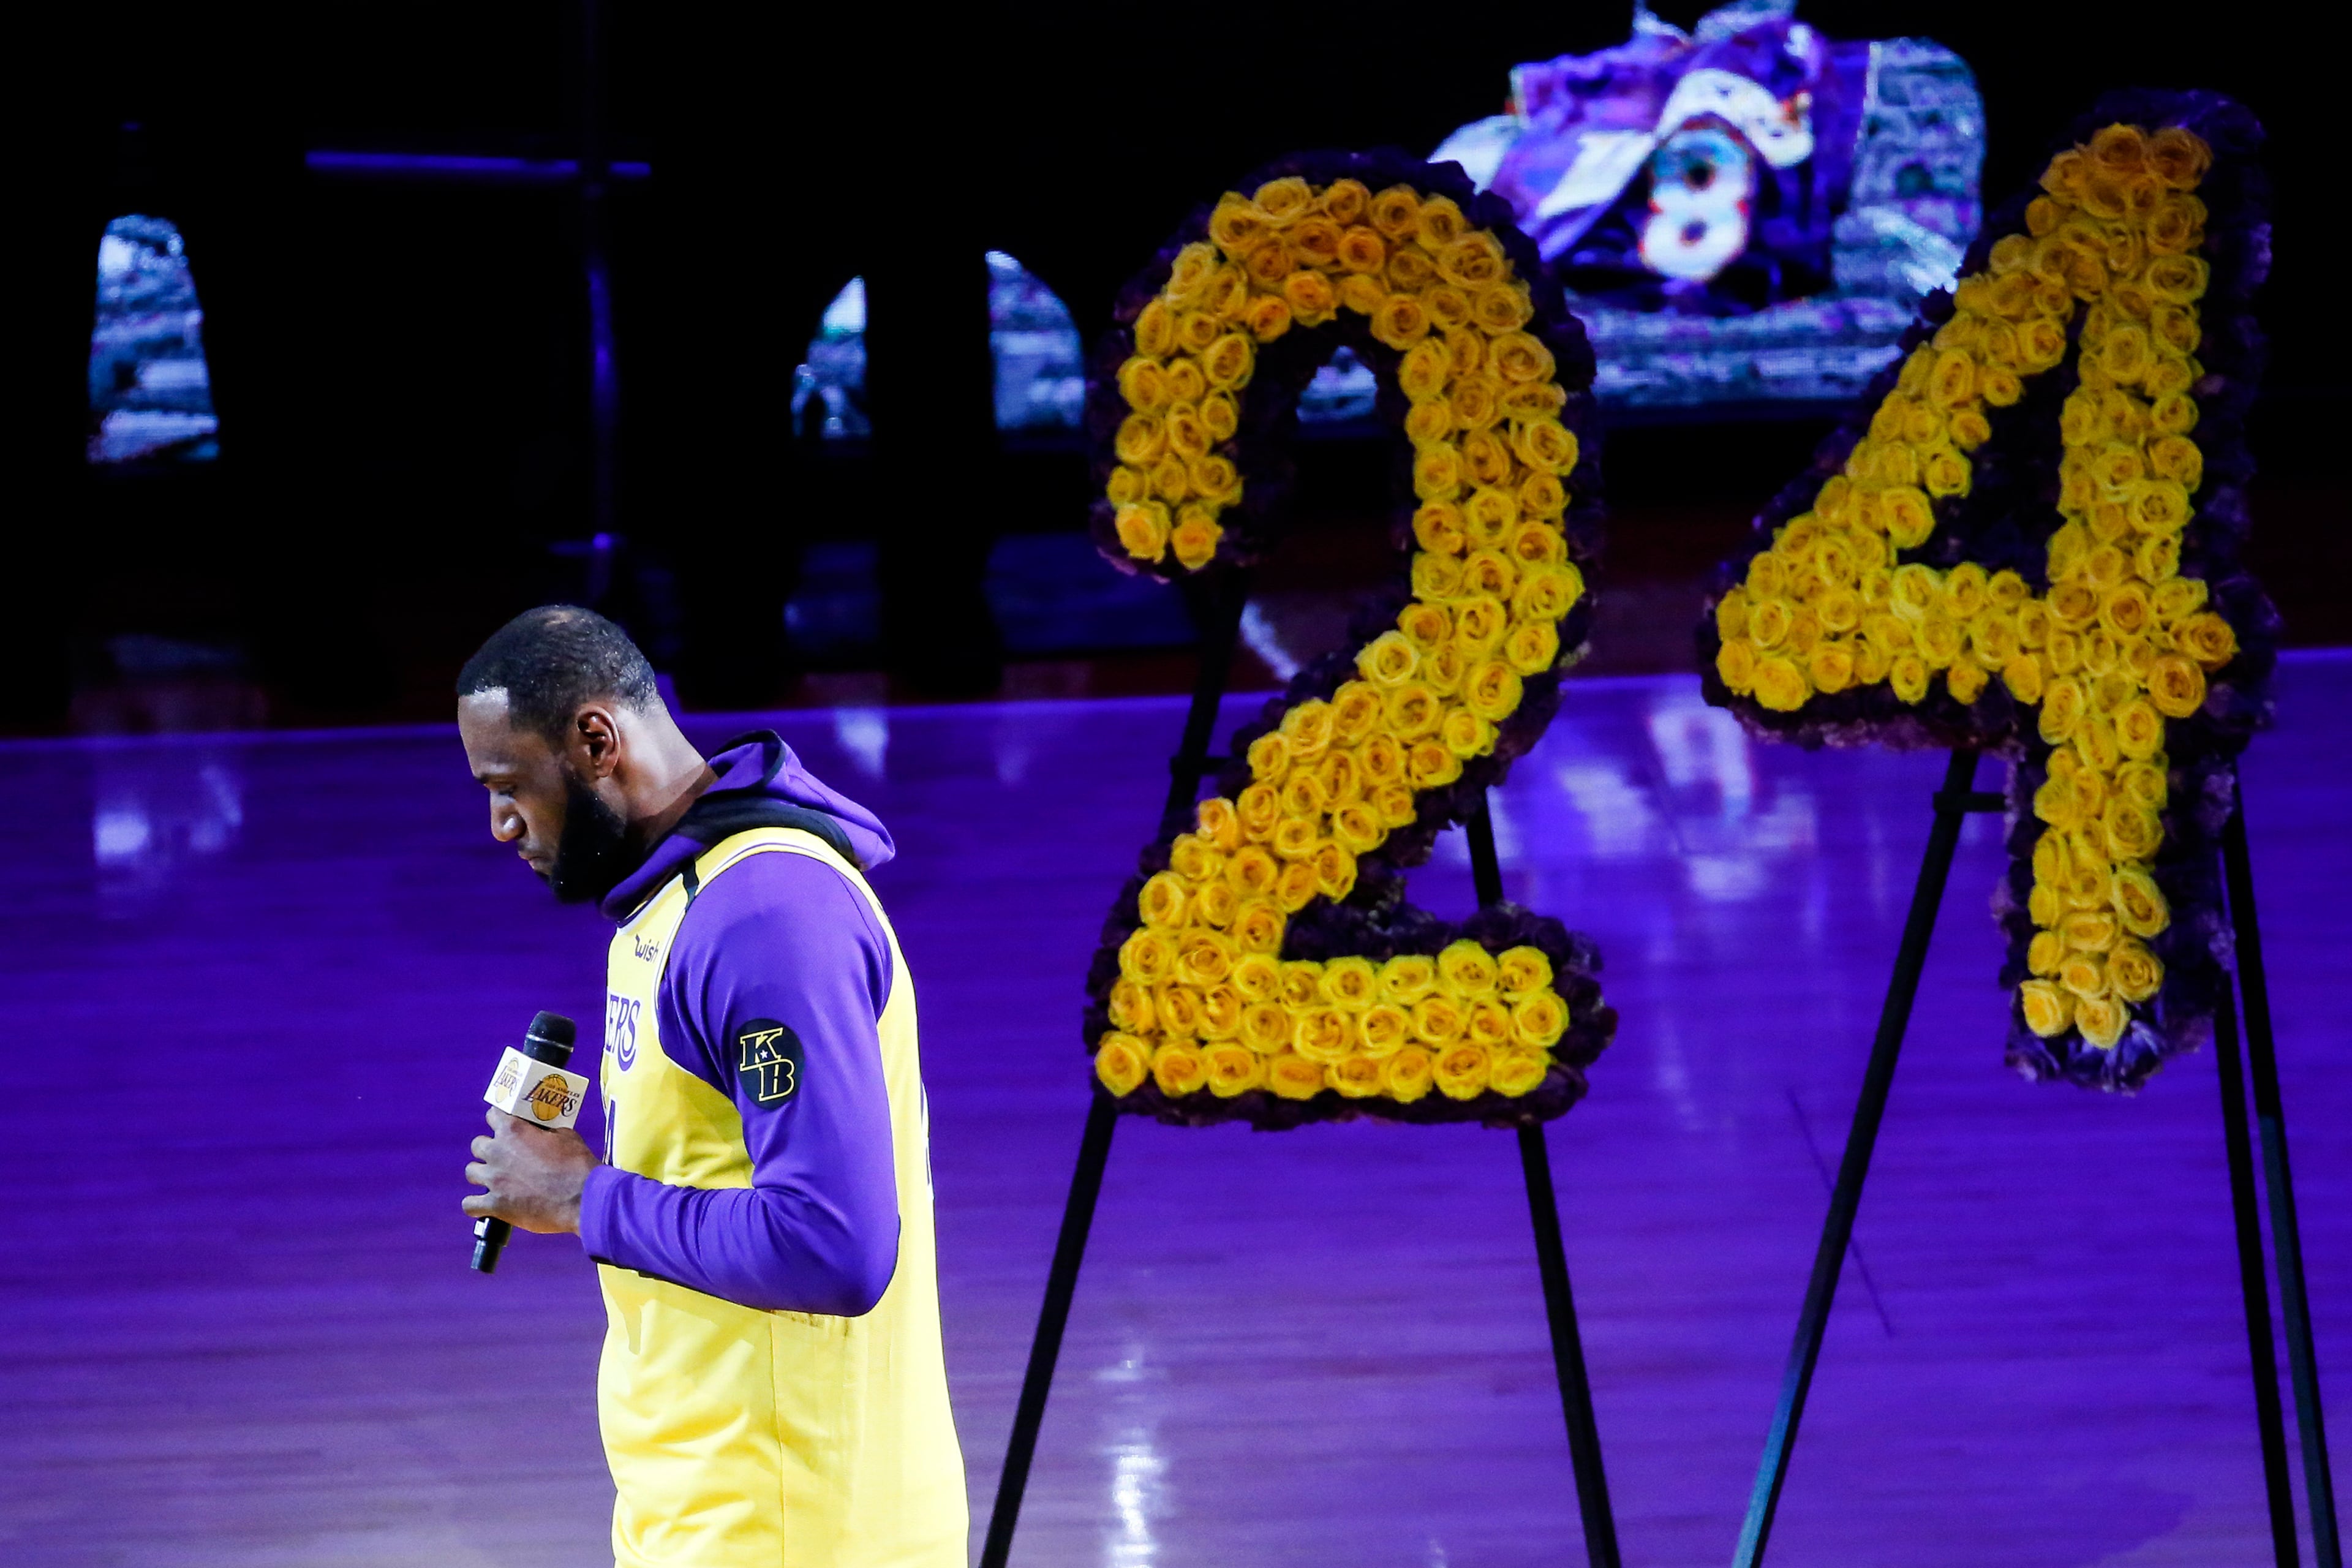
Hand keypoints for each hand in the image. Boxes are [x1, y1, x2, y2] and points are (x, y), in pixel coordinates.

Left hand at [464, 1109, 598, 1234]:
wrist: (583, 1199)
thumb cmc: (577, 1165)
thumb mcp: (566, 1136)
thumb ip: (545, 1131)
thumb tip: (540, 1132)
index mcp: (514, 1131)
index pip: (493, 1115)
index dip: (500, 1120)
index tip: (505, 1125)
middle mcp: (497, 1152)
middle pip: (477, 1145)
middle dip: (488, 1149)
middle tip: (503, 1156)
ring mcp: (494, 1180)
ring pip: (471, 1172)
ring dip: (482, 1174)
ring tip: (495, 1180)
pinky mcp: (495, 1205)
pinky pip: (469, 1204)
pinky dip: (476, 1204)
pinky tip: (485, 1204)